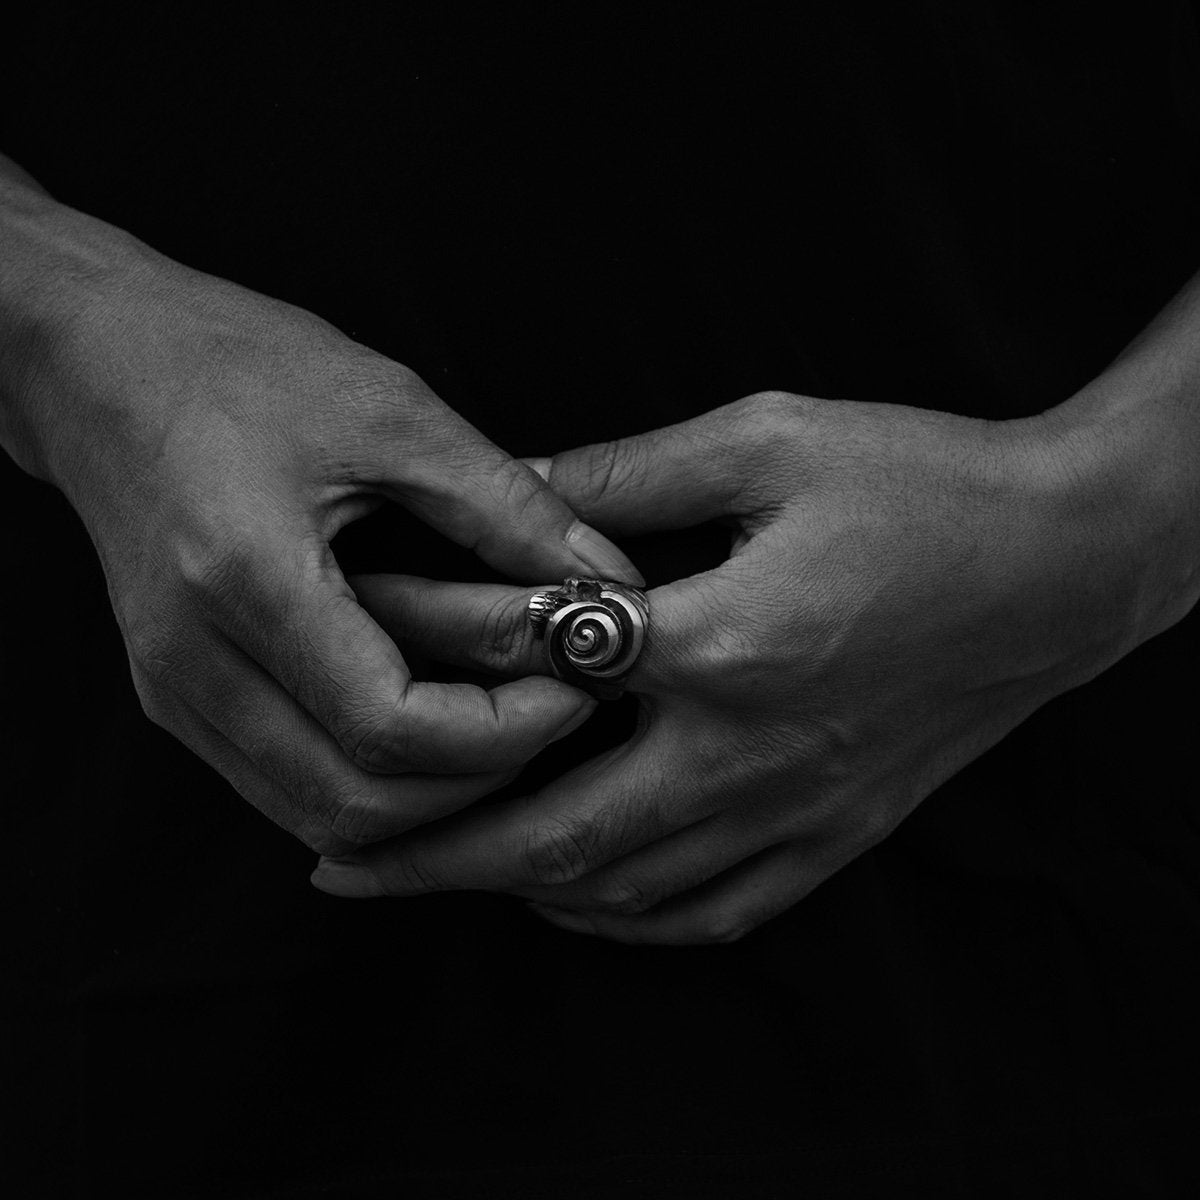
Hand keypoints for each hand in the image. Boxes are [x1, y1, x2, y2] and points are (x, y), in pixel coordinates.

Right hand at [0, 184, 640, 854]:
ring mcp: (176, 692)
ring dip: (429, 802)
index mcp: (245, 580)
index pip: (390, 732)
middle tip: (552, 718)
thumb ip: (507, 507)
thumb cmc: (238, 365)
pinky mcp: (177, 696)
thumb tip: (610, 581)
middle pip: (356, 805)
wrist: (98, 363)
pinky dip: (372, 789)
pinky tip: (433, 740)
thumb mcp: (392, 412)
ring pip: (319, 818)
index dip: (502, 733)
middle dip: (477, 785)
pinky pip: (285, 789)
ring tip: (506, 733)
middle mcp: (194, 663)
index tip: (574, 688)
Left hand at [313, 389, 1181, 941]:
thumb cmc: (922, 483)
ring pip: (625, 891)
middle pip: (555, 836)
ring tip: (437, 877)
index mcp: (724, 641)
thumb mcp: (768, 440)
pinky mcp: (837, 831)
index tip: (351, 680)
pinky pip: (714, 911)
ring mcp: (796, 806)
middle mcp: (749, 748)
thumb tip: (509, 482)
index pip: (537, 677)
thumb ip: (626, 471)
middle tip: (338, 863)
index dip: (428, 675)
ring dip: (514, 891)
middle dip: (431, 859)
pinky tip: (580, 899)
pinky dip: (628, 918)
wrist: (1065, 560)